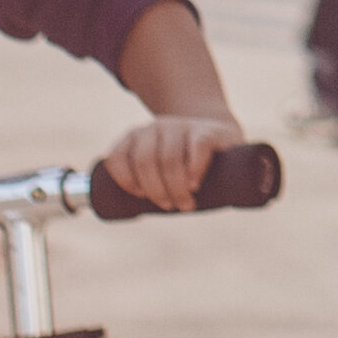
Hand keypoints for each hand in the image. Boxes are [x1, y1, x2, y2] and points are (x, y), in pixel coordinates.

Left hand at [91, 108, 243, 213]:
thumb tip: (121, 212)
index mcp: (136, 137)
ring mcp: (181, 126)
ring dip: (176, 188)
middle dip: (155, 190)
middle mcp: (155, 128)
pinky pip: (196, 149)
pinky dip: (194, 170)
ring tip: (186, 205)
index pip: (117, 157)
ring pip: (169, 158)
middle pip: (145, 160)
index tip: (140, 197)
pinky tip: (194, 185)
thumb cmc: (183, 167)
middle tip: (169, 207)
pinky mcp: (206, 131)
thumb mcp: (158, 171)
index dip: (125, 179)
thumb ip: (143, 185)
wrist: (220, 142)